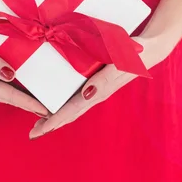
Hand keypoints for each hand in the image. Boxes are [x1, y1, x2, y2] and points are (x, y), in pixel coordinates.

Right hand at [0, 24, 49, 116]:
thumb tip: (10, 75)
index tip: (44, 110)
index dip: (28, 103)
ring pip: (6, 95)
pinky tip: (26, 91)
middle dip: (29, 105)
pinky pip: (2, 88)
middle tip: (51, 111)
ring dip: (23, 100)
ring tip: (43, 104)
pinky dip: (15, 92)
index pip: (9, 95)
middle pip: (10, 99)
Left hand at [28, 35, 169, 138]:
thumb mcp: (121, 63)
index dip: (54, 122)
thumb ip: (106, 78)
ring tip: (40, 122)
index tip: (38, 131)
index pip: (72, 111)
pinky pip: (76, 96)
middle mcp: (95, 93)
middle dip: (51, 124)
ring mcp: (96, 88)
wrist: (149, 49)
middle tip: (32, 133)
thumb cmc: (133, 54)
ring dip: (56, 116)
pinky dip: (63, 103)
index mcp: (99, 91)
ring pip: (72, 107)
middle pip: (70, 113)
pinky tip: (55, 101)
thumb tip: (87, 94)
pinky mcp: (97, 80)